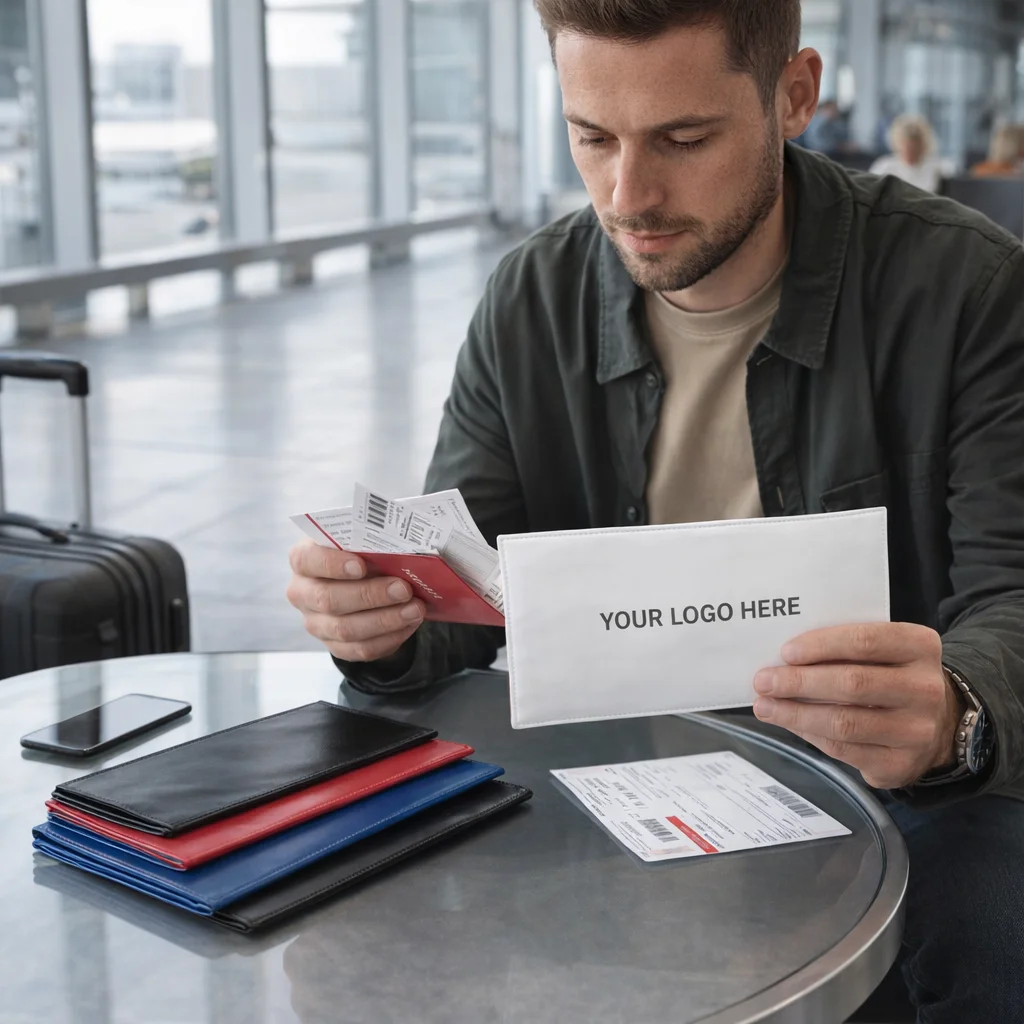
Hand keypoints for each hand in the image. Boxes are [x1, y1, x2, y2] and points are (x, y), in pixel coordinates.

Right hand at [286, 540, 425, 662]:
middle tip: (403, 589)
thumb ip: (371, 544)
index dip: (332, 564)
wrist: (361, 585)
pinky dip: (389, 637)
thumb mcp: (361, 543)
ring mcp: (316, 623)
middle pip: (328, 599)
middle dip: (370, 595)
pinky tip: (409, 624)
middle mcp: (303, 593)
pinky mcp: (335, 646)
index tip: (362, 566)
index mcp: (303, 560)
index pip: (307, 560)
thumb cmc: (360, 555)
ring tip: (414, 609)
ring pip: (345, 629)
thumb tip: (403, 550)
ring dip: (385, 620)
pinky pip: (361, 649)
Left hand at [752, 623, 962, 789]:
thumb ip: (844, 649)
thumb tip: (784, 660)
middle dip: (799, 682)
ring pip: (844, 722)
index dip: (821, 646)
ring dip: (795, 714)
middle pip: (852, 683)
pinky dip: (809, 734)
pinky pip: (843, 750)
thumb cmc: (891, 675)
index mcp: (920, 647)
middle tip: (763, 681)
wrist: (937, 722)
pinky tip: (789, 723)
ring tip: (765, 706)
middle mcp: (925, 689)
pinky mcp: (900, 764)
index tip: (786, 652)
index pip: (865, 640)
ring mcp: (917, 731)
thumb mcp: (882, 651)